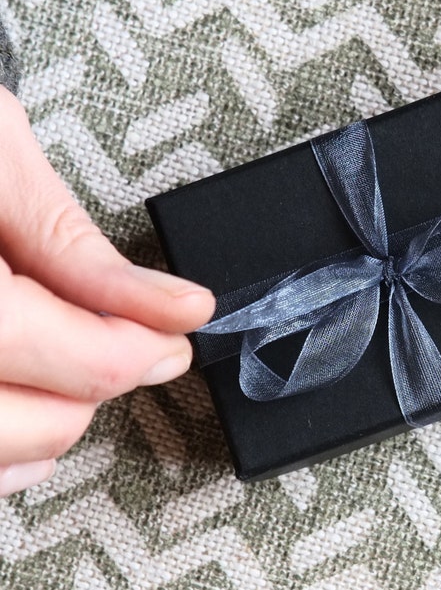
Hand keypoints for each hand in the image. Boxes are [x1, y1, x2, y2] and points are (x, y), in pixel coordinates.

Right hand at [0, 87, 214, 496]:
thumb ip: (74, 245)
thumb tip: (173, 307)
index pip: (52, 350)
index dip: (133, 349)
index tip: (173, 333)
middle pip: (26, 421)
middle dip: (94, 383)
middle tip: (121, 336)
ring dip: (49, 417)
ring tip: (63, 352)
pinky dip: (3, 447)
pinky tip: (19, 398)